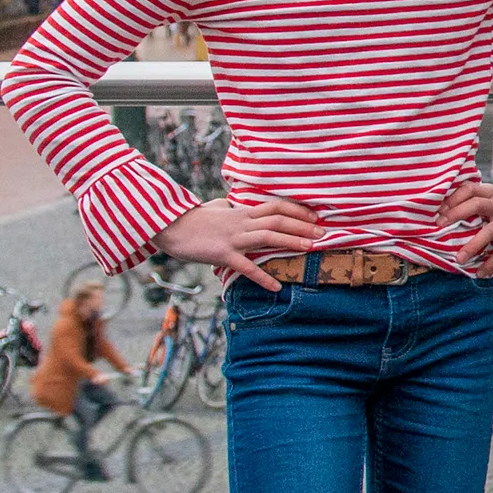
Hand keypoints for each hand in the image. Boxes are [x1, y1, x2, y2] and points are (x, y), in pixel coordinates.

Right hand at [154, 194, 324, 292]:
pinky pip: (246, 267)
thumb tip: (228, 205)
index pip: (275, 206)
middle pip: (277, 220)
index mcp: (241, 212)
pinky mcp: (222, 254)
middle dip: (302, 225)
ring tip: (310, 248)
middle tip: (323, 232)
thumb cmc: (192, 219)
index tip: (315, 215)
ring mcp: (232, 238)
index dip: (297, 209)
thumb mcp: (213, 209)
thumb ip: (226, 208)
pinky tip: (276, 287)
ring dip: (291, 241)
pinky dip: (262, 277)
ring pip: (267, 237)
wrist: (170, 227)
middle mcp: (241, 222)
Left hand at [436, 180, 492, 277]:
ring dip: (473, 246)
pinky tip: (483, 272)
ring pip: (490, 230)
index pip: (469, 189)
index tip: (438, 210)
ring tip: (460, 260)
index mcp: (492, 193)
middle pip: (476, 204)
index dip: (453, 198)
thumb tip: (449, 218)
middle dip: (456, 214)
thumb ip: (480, 204)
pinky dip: (492, 262)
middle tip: (439, 226)